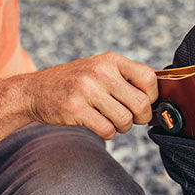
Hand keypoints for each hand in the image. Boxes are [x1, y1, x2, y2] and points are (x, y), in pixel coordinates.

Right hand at [23, 53, 157, 139]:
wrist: (35, 90)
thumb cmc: (76, 83)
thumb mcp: (101, 70)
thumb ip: (126, 79)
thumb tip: (158, 101)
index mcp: (111, 60)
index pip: (149, 78)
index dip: (152, 97)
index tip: (143, 103)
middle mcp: (101, 72)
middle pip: (141, 104)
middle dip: (140, 118)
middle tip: (130, 118)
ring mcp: (87, 90)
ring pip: (125, 120)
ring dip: (122, 127)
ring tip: (111, 120)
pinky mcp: (76, 109)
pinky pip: (108, 130)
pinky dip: (108, 133)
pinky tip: (99, 125)